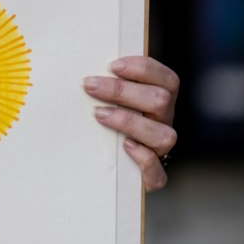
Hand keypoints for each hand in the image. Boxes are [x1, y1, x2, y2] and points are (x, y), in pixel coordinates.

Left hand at [83, 55, 178, 190]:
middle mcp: (163, 123)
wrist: (101, 167)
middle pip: (161, 100)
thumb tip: (77, 65)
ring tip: (99, 114)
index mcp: (158, 100)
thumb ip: (102, 81)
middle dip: (122, 90)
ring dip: (129, 121)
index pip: (167, 79)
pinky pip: (157, 172)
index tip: (112, 66)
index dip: (143, 69)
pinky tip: (123, 146)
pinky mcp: (152, 177)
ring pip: (164, 134)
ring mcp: (160, 150)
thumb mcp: (107, 97)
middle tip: (90, 86)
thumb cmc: (102, 118)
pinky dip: (143, 158)